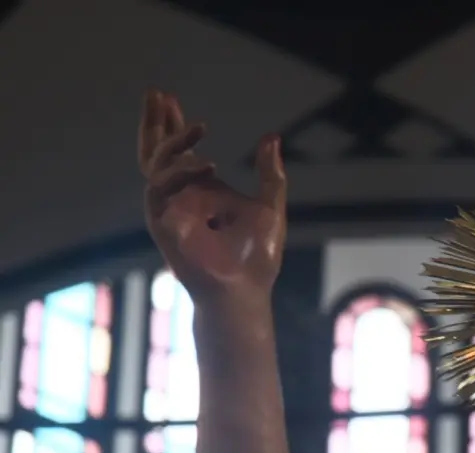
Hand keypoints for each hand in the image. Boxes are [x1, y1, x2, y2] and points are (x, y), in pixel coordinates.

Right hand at [138, 89, 286, 305]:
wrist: (247, 288)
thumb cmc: (257, 255)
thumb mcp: (270, 206)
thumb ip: (269, 173)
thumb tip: (272, 138)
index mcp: (202, 189)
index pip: (181, 150)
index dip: (173, 124)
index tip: (169, 97)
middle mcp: (181, 195)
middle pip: (155, 151)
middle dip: (154, 122)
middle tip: (157, 93)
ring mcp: (170, 208)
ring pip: (155, 164)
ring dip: (174, 142)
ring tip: (200, 126)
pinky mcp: (163, 224)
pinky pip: (160, 189)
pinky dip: (180, 173)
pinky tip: (207, 163)